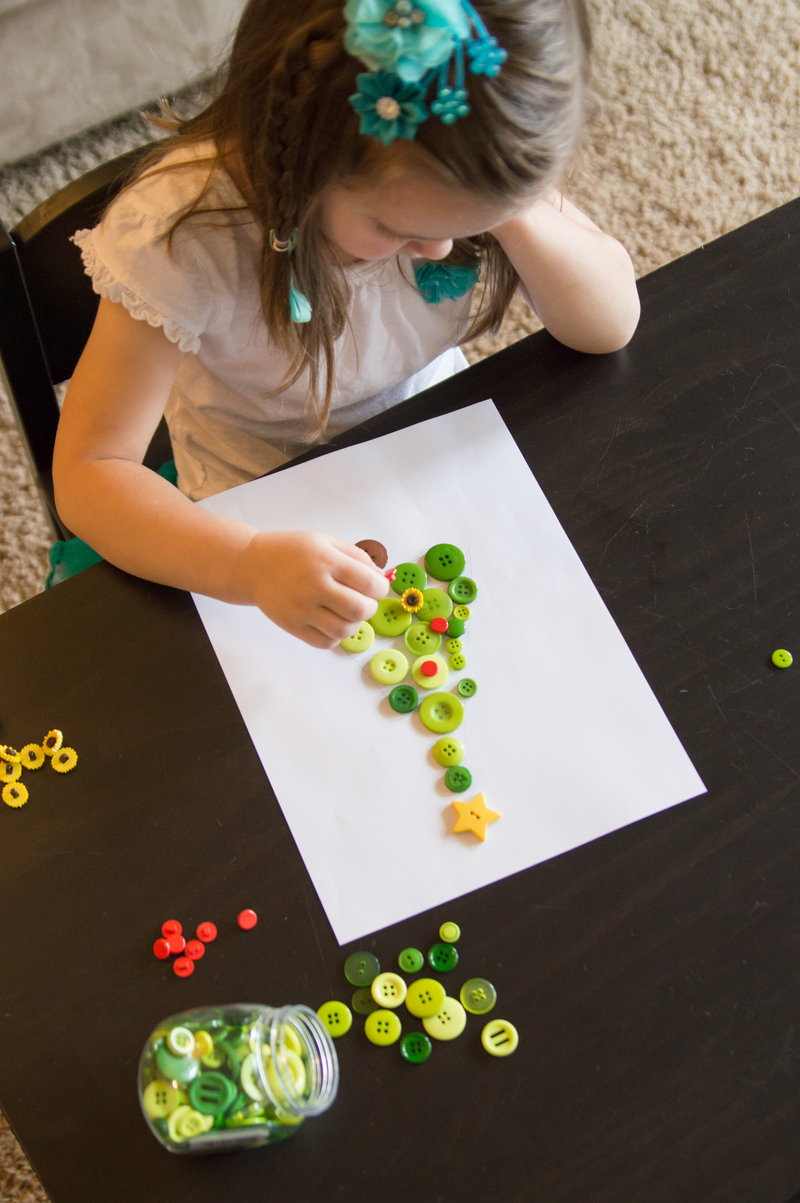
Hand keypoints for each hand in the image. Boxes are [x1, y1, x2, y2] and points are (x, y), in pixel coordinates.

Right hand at [241, 530, 389, 647]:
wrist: (254, 566)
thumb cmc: (291, 551)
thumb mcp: (325, 541)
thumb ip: (356, 556)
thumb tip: (380, 577)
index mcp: (326, 561)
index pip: (369, 583)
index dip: (380, 588)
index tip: (376, 588)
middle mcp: (315, 586)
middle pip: (360, 610)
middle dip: (369, 607)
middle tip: (363, 601)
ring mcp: (302, 609)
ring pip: (344, 630)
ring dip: (353, 623)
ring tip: (345, 612)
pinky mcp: (293, 626)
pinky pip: (325, 642)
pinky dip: (334, 636)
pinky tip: (330, 622)